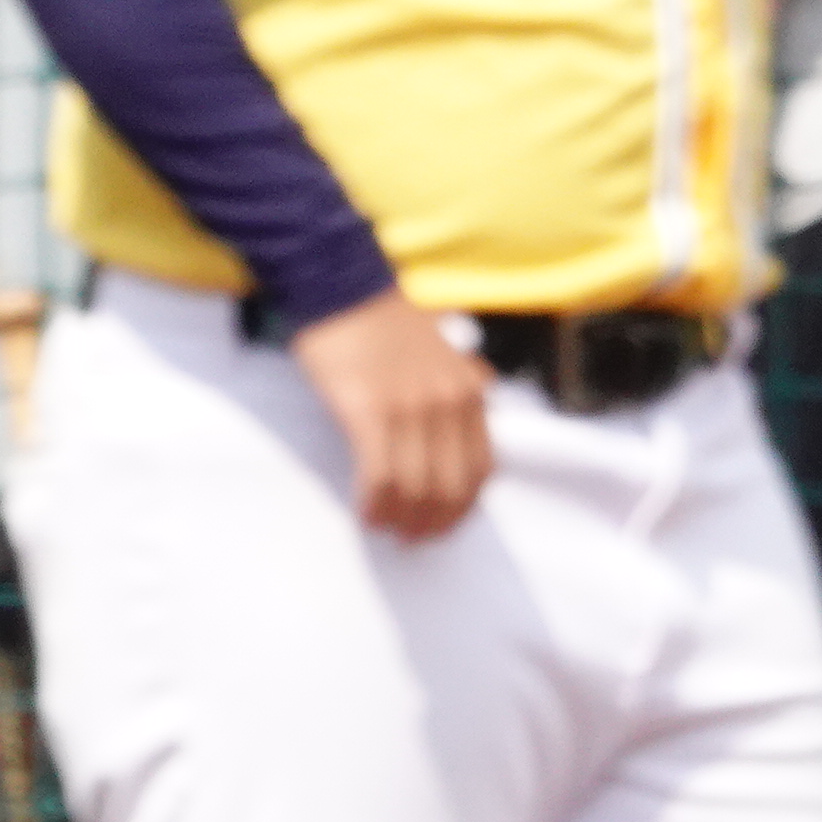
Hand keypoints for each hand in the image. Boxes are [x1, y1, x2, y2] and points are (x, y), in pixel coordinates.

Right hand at [291, 288, 492, 539]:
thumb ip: (461, 381)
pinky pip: (379, 477)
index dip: (462, 509)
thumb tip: (479, 405)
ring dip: (400, 519)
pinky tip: (365, 513)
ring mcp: (410, 409)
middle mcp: (448, 404)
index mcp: (469, 392)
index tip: (441, 525)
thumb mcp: (443, 349)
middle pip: (450, 489)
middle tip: (410, 538)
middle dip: (431, 523)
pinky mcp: (369, 413)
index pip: (481, 470)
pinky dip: (374, 505)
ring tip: (385, 527)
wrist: (340, 284)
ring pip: (415, 489)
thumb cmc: (383, 317)